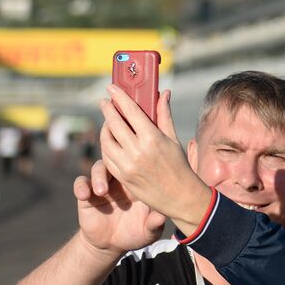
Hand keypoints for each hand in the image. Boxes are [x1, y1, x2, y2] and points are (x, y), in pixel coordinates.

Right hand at [73, 158, 165, 256]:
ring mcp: (103, 185)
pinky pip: (81, 183)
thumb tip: (164, 217)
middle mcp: (120, 179)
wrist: (111, 244)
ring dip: (99, 176)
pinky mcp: (87, 194)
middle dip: (116, 162)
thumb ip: (155, 223)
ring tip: (101, 191)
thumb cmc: (135, 233)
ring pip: (99, 168)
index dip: (138, 159)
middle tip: (123, 176)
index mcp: (137, 182)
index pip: (138, 163)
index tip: (140, 166)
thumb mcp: (148, 231)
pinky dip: (81, 186)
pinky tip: (83, 195)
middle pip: (117, 160)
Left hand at [100, 87, 212, 234]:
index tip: (112, 87)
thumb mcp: (172, 138)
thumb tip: (164, 92)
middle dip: (107, 110)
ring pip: (107, 141)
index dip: (119, 97)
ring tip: (106, 121)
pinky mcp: (123, 177)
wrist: (180, 197)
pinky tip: (109, 140)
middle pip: (114, 124)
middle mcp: (137, 151)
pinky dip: (106, 146)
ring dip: (104, 128)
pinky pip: (107, 158)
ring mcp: (127, 166)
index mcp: (152, 138)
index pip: (130, 111)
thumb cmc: (179, 165)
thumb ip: (164, 114)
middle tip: (104, 101)